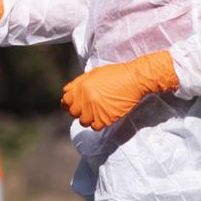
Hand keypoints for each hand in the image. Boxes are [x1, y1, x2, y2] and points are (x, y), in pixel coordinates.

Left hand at [61, 50, 178, 129]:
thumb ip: (77, 84)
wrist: (134, 79)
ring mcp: (96, 110)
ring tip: (96, 112)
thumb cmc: (114, 74)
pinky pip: (95, 127)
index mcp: (81, 87)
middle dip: (78, 111)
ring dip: (88, 118)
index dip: (68, 104)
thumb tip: (65, 93)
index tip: (72, 106)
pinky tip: (103, 117)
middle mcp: (86, 100)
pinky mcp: (107, 118)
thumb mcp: (91, 74)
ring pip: (83, 121)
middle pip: (73, 113)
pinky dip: (98, 124)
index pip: (65, 101)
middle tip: (87, 108)